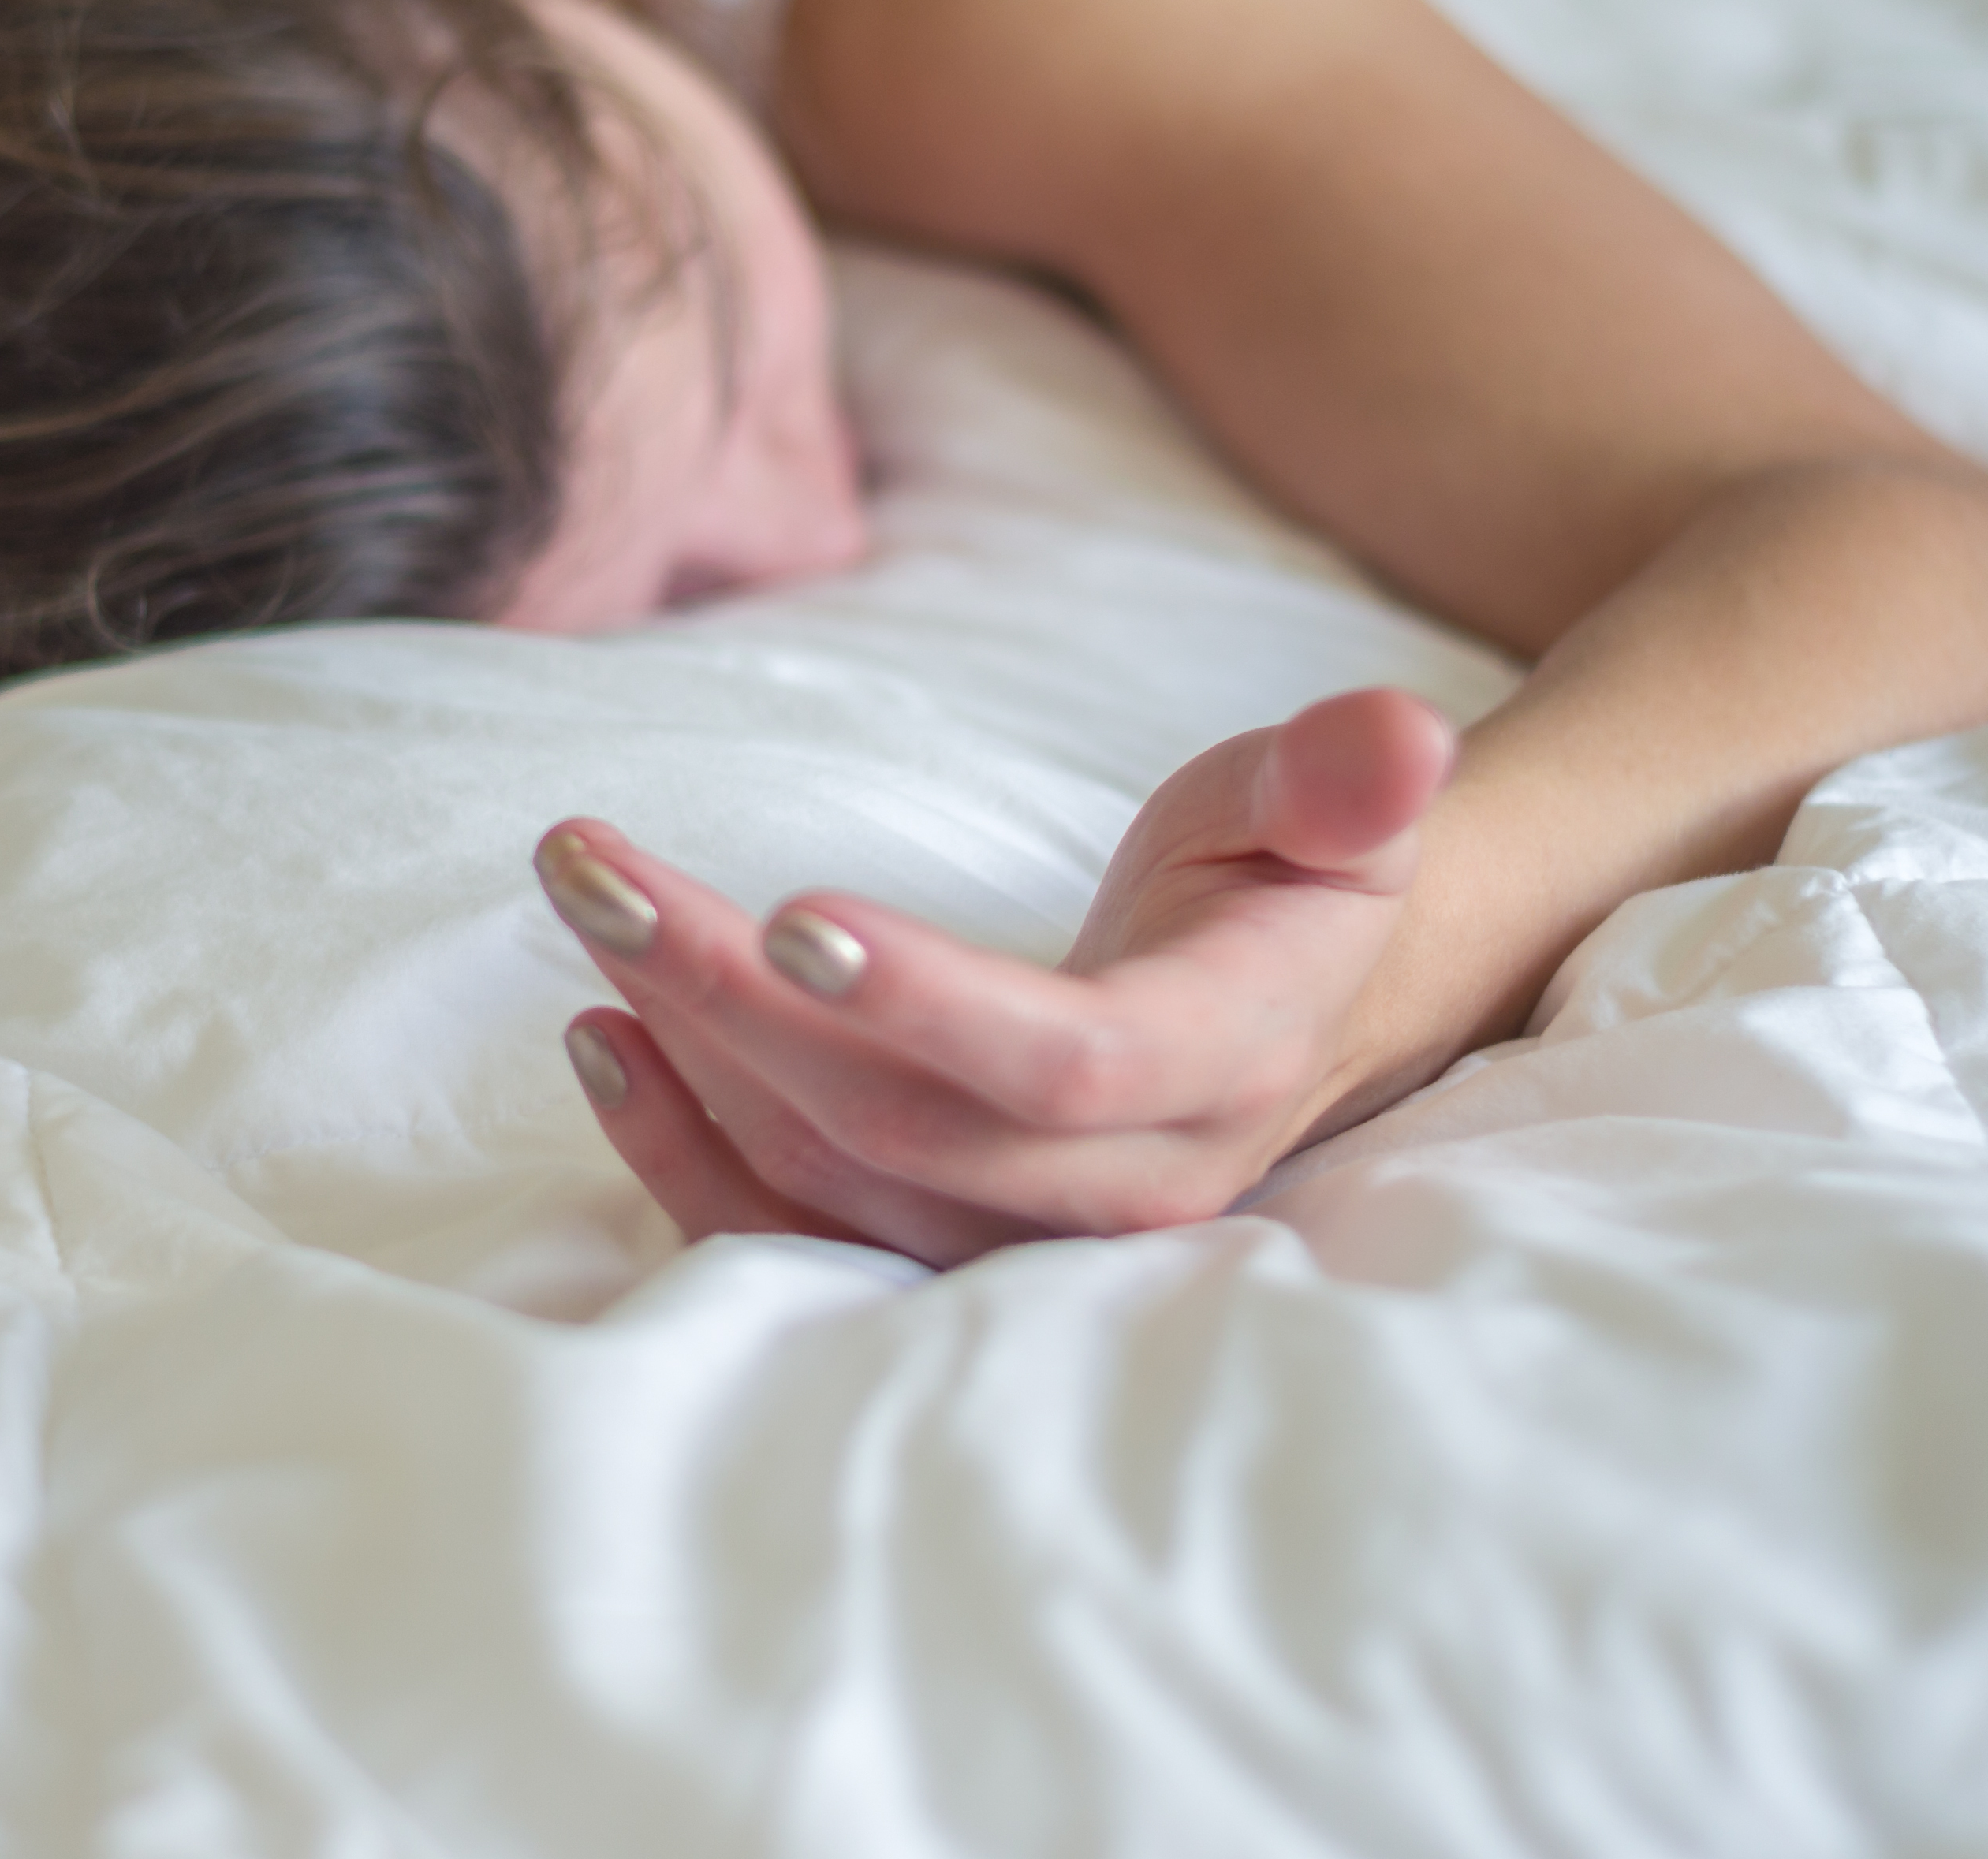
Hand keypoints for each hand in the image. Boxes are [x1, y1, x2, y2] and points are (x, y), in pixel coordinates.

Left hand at [536, 688, 1457, 1265]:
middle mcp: (1114, 1188)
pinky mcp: (936, 1249)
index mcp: (1213, 1067)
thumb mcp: (1327, 814)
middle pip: (895, 1122)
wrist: (1280, 1011)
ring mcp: (1017, 1240)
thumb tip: (1398, 737)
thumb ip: (1346, 781)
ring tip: (589, 909)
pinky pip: (787, 1234)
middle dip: (727, 994)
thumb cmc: (1284, 886)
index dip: (925, 1001)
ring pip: (822, 1180)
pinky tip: (600, 1036)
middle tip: (597, 870)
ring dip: (682, 1048)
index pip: (1061, 1065)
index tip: (790, 908)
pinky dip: (677, 1151)